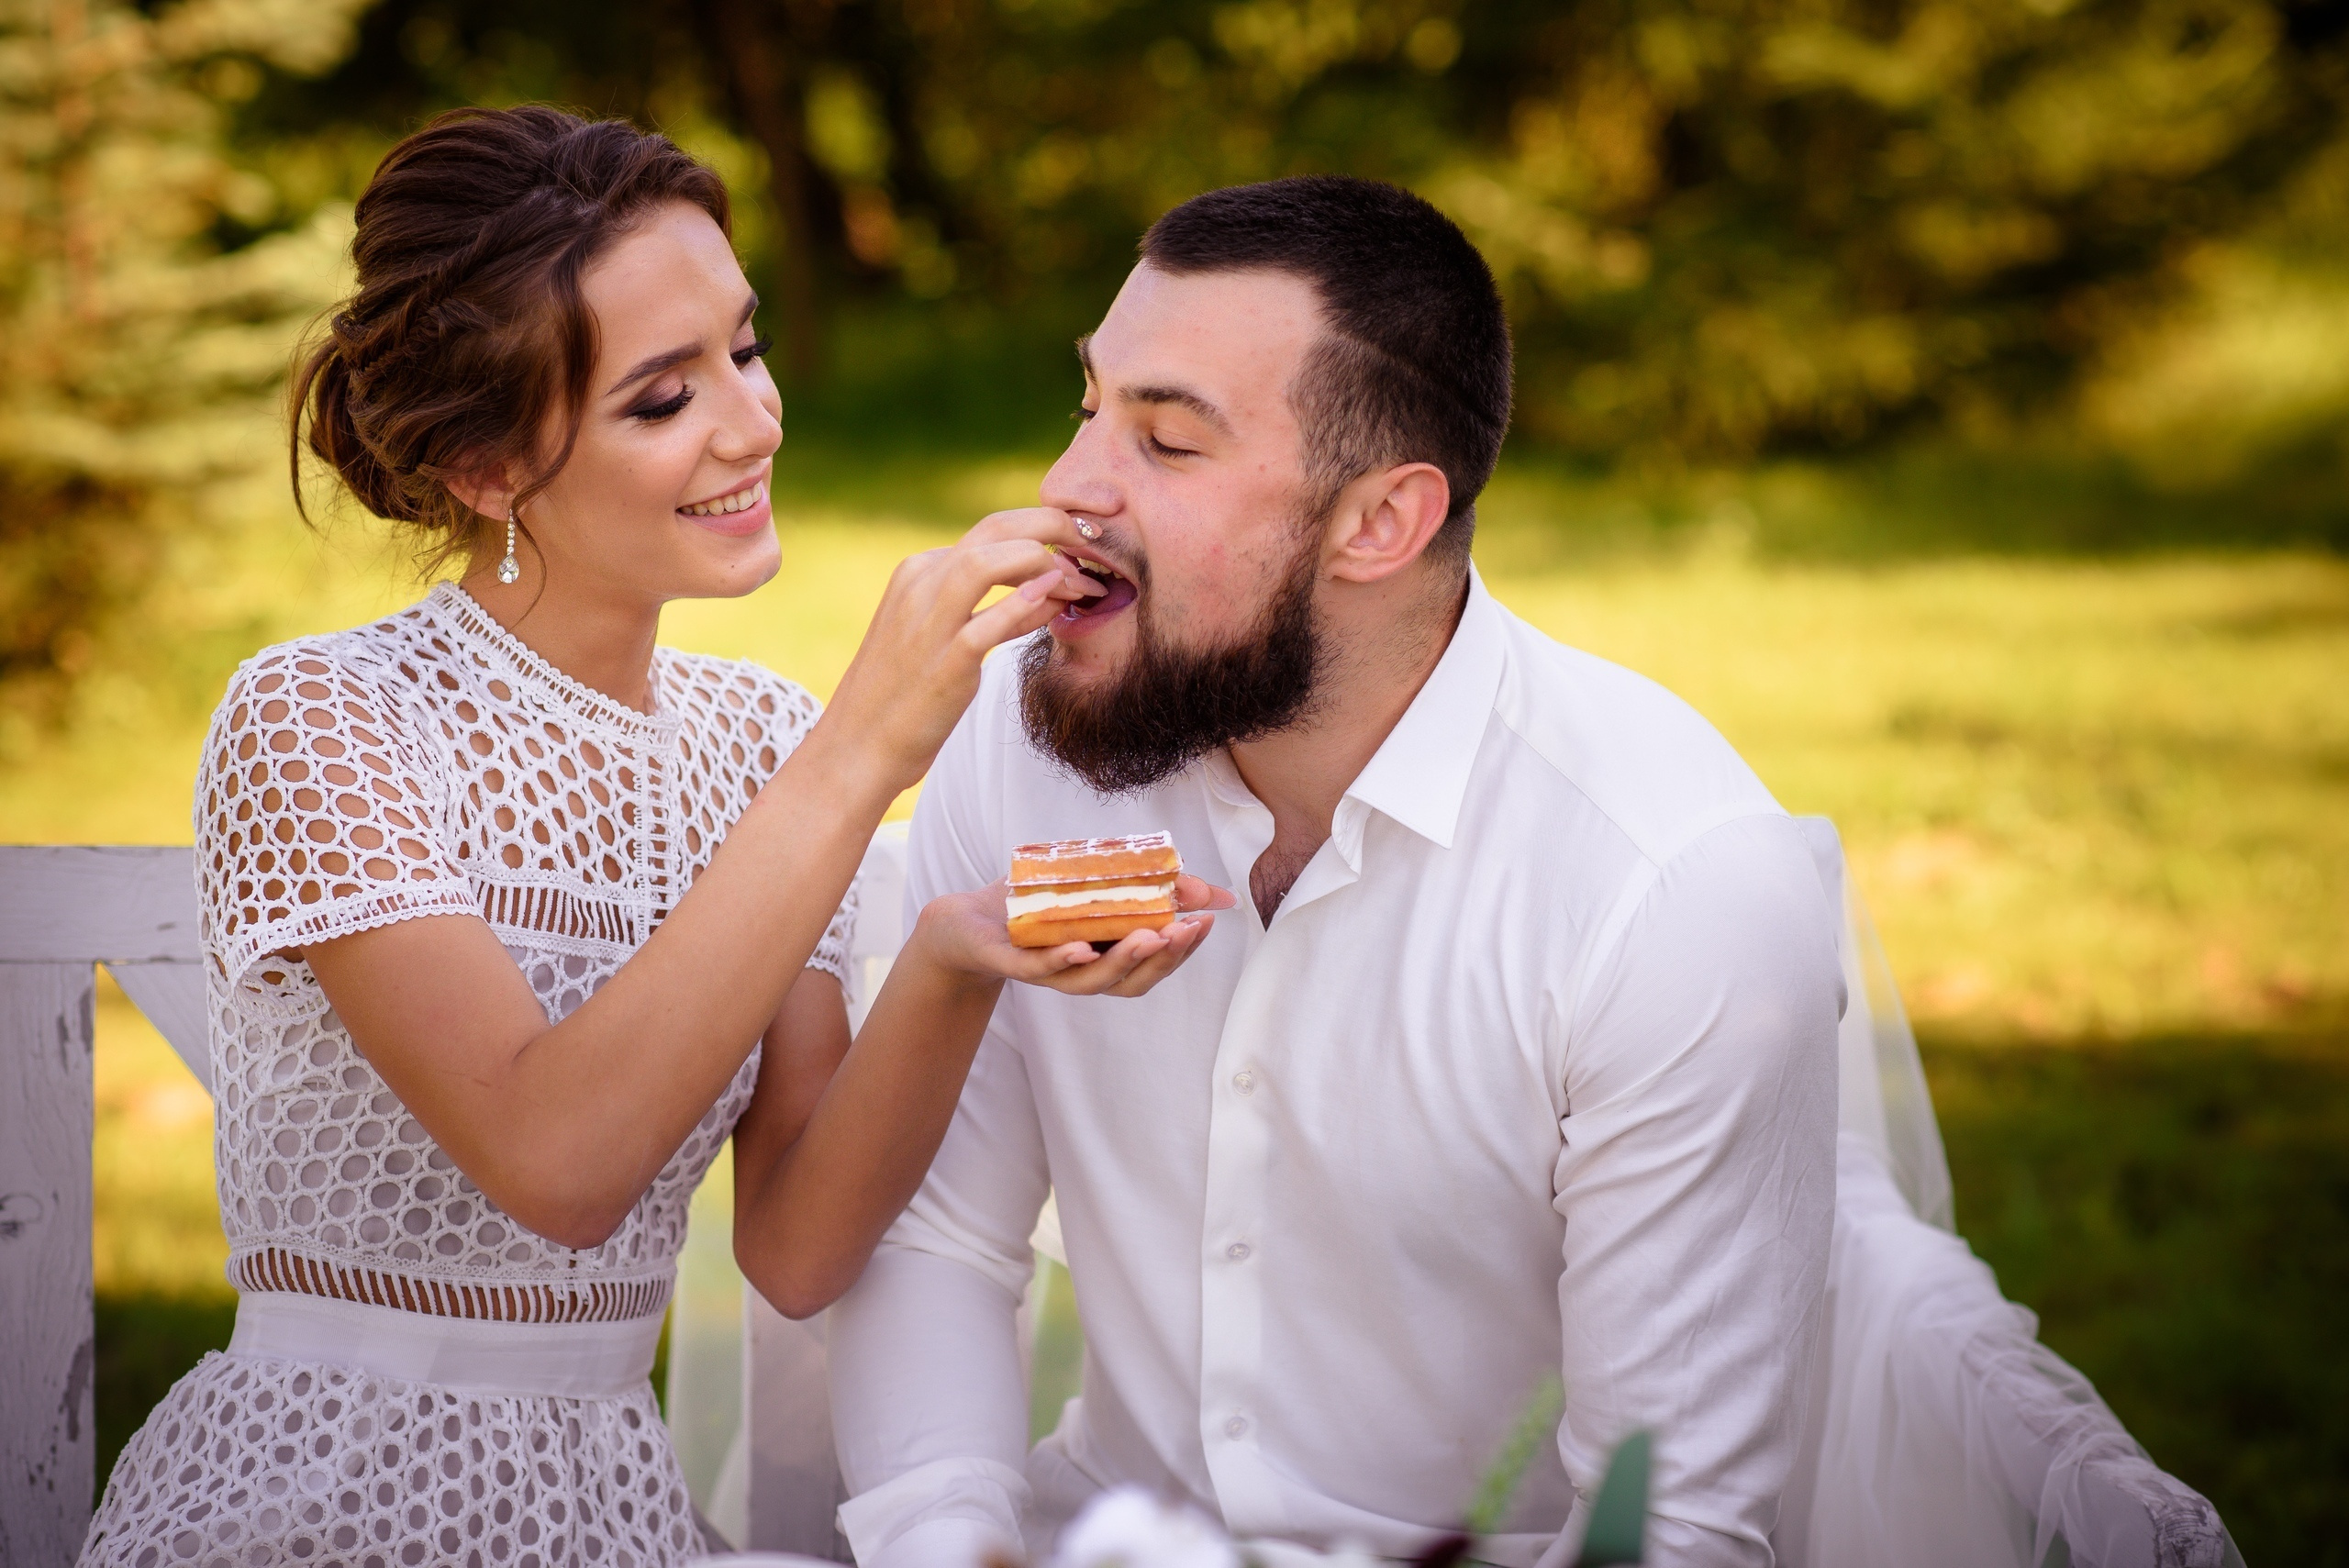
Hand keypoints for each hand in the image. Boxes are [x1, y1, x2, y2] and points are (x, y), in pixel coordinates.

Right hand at [822, 508, 1102, 788]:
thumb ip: (987, 608)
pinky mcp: (944, 662)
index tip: (1084, 545)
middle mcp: (920, 584)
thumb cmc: (905, 695)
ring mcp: (928, 621)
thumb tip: (1047, 590)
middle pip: (996, 529)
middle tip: (1097, 543)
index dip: (1046, 530)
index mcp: (919, 572)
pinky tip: (1059, 602)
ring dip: (1047, 562)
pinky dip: (1029, 605)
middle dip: (1055, 526)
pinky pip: (991, 621)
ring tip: (1085, 583)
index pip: (993, 530)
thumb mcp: (943, 636)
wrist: (856, 747)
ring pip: (990, 561)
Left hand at [913, 875, 1237, 998]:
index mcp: (1106, 958)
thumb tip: (1217, 895)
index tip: (1207, 921)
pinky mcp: (1013, 963)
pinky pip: (1042, 970)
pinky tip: (1082, 949)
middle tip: (1188, 930)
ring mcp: (1049, 972)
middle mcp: (1082, 973)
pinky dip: (1064, 961)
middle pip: (1131, 980)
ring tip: (1152, 937)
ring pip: (1092, 981)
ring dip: (1125, 961)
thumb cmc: (1039, 905)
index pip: (1154, 965)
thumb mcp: (1102, 886)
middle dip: (1165, 957)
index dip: (1183, 949)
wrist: (968, 918)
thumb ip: (1155, 889)